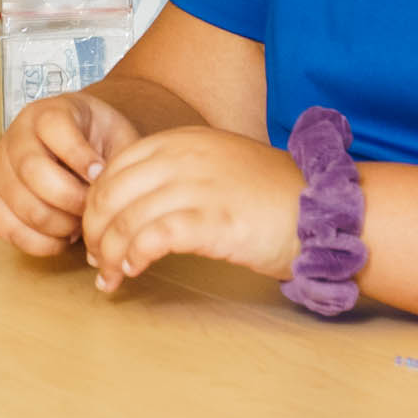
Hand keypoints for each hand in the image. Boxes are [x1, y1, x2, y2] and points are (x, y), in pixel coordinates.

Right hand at [0, 89, 134, 260]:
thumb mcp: (116, 136)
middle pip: (35, 173)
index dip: (80, 156)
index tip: (100, 174)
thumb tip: (113, 194)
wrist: (72, 145)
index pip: (54, 128)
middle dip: (73, 200)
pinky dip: (42, 242)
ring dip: (61, 225)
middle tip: (92, 207)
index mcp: (46, 113)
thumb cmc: (96, 143)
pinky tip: (62, 234)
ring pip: (25, 207)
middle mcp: (15, 137)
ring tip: (80, 222)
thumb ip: (120, 159)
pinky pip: (10, 231)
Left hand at [74, 124, 304, 293]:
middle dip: (94, 231)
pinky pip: (153, 239)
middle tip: (95, 260)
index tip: (96, 233)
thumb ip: (174, 175)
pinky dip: (134, 256)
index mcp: (180, 140)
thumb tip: (130, 207)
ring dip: (108, 253)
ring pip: (125, 219)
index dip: (94, 205)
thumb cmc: (271, 197)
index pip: (112, 169)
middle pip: (109, 194)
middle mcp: (183, 157)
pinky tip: (133, 271)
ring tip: (109, 277)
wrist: (324, 212)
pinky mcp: (212, 221)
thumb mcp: (215, 166)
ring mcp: (198, 187)